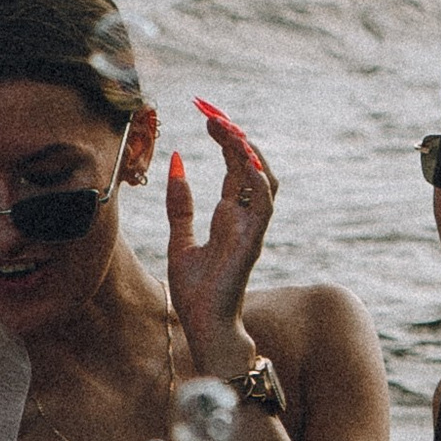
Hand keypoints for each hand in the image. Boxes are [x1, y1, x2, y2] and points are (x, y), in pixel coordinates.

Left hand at [166, 102, 277, 364]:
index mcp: (229, 215)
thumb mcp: (179, 238)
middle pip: (249, 166)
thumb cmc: (195, 291)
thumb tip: (176, 162)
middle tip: (215, 114)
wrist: (202, 326)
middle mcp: (244, 218)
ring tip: (232, 130)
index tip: (209, 116)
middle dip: (236, 137)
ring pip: (264, 181)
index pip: (235, 167)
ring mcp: (251, 230)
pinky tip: (246, 162)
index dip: (226, 140)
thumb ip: (180, 204)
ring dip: (251, 154)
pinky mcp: (251, 244)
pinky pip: (264, 208)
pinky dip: (259, 183)